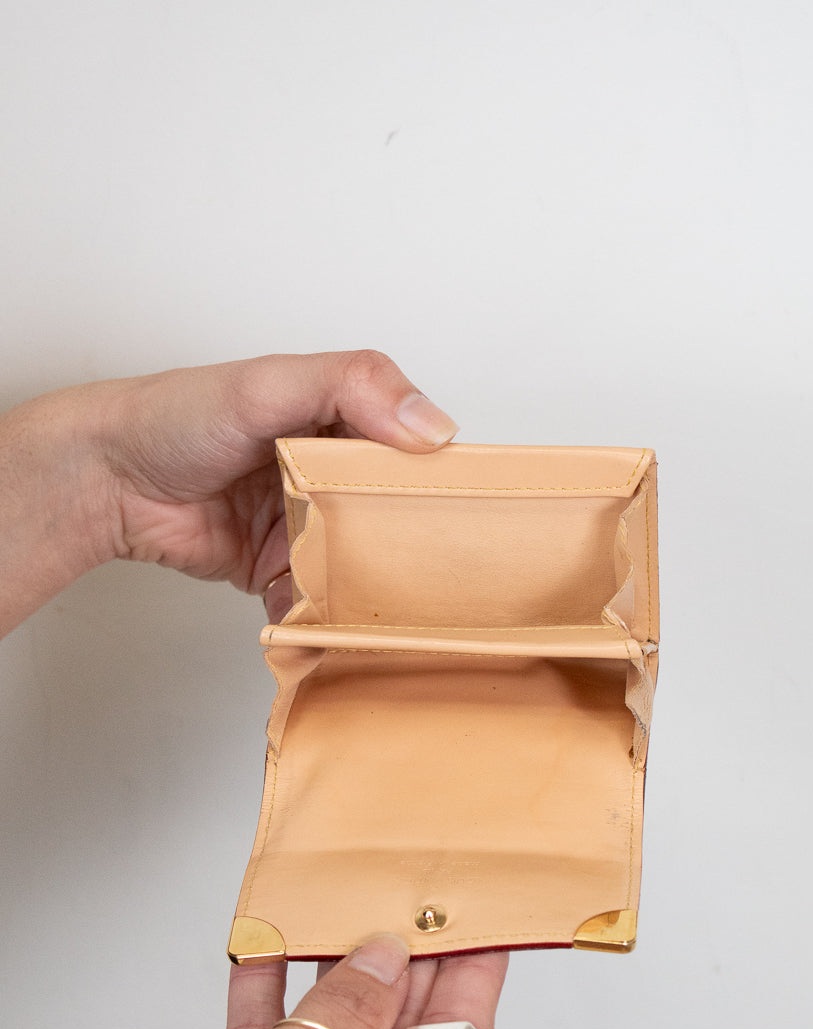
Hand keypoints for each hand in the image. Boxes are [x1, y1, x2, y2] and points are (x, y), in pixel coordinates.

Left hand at [0, 352, 458, 633]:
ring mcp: (306, 526)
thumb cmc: (178, 417)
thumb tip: (432, 427)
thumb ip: (354, 387)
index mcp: (343, 421)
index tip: (465, 518)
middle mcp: (331, 474)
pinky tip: (323, 622)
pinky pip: (315, 600)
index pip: (414, 453)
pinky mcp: (278, 571)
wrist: (109, 480)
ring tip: (378, 609)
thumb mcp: (271, 383)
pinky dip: (319, 615)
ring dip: (366, 590)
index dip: (441, 484)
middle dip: (407, 551)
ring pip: (360, 567)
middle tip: (429, 579)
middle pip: (393, 520)